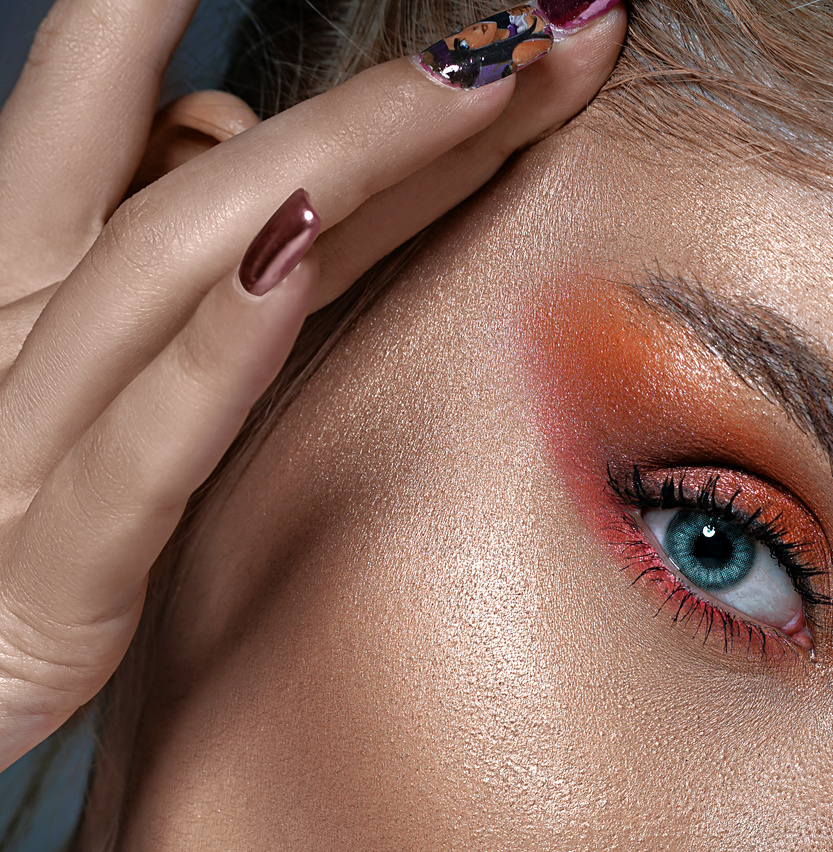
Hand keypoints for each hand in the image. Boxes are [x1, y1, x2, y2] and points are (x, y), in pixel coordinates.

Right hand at [0, 0, 623, 770]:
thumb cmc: (7, 534)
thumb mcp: (84, 393)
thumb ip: (177, 289)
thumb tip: (281, 184)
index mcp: (37, 283)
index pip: (161, 122)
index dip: (252, 43)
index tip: (443, 16)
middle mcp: (26, 327)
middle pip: (206, 167)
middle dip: (372, 93)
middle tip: (531, 27)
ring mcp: (30, 439)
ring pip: (177, 266)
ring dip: (340, 164)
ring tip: (477, 82)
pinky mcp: (54, 566)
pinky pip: (143, 448)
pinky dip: (218, 350)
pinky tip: (298, 259)